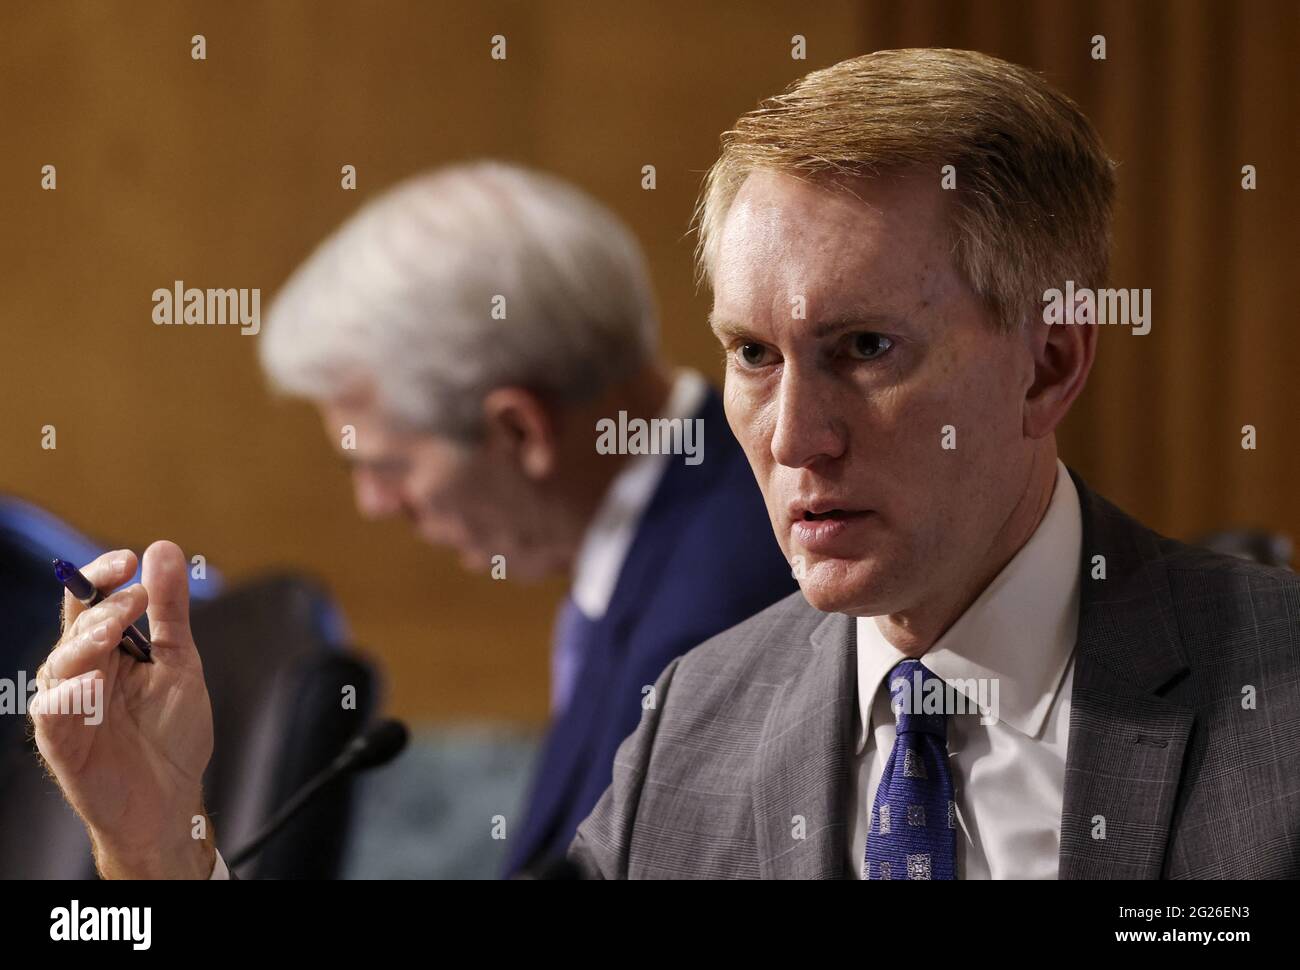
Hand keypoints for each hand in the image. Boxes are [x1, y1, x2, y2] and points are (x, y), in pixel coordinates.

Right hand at [30, 540, 215, 877]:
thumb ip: (170, 610)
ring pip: (60, 664)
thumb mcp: (179, 661)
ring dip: (86, 643)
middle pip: (75, 627)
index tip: (128, 558)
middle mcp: (81, 672)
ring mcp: (68, 706)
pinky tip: (92, 683)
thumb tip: (163, 548)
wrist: (171, 796)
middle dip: (101, 607)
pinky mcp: (61, 743)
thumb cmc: (171, 731)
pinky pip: (52, 714)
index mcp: (107, 649)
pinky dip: (69, 696)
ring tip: (115, 631)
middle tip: (135, 597)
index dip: (102, 576)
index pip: (92, 601)